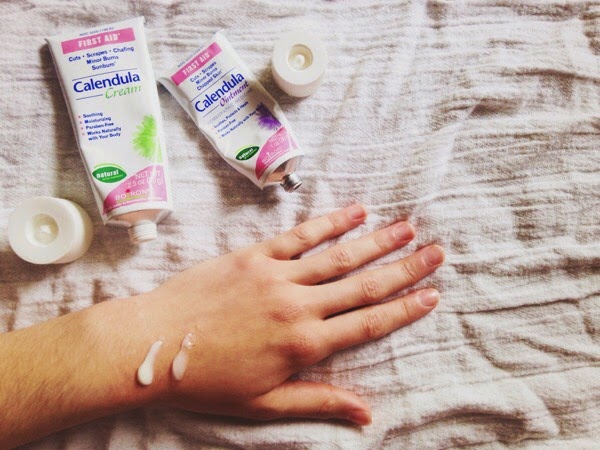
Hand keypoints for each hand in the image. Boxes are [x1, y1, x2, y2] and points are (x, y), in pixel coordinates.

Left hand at [142, 204, 444, 424]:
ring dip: (376, 241)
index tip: (432, 294)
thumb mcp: (264, 404)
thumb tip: (368, 414)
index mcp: (303, 345)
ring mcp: (276, 276)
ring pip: (337, 256)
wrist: (153, 346)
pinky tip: (355, 211)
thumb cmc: (207, 380)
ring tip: (407, 228)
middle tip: (436, 252)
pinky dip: (330, 223)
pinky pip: (300, 236)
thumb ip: (318, 402)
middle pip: (362, 285)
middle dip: (404, 269)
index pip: (367, 324)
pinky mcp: (254, 256)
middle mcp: (297, 306)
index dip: (404, 309)